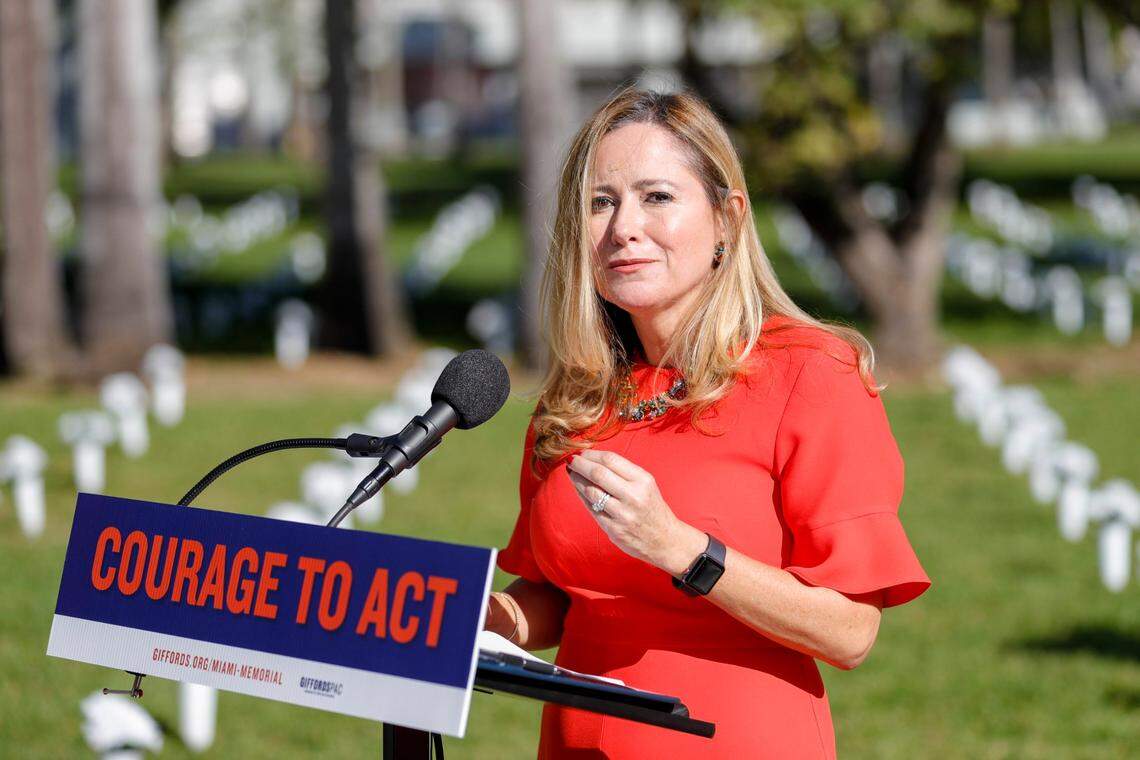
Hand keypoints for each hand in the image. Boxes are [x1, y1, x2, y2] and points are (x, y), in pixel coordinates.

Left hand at [567, 449, 705, 574]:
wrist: (665, 540)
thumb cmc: (652, 508)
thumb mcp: (646, 484)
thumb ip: (623, 472)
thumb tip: (592, 459)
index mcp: (643, 480)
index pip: (610, 460)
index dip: (591, 454)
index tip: (582, 452)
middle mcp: (633, 496)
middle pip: (598, 473)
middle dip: (580, 464)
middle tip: (571, 460)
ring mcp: (622, 514)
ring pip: (591, 491)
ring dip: (577, 480)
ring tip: (572, 473)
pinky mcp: (614, 529)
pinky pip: (591, 508)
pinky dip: (582, 496)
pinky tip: (578, 489)